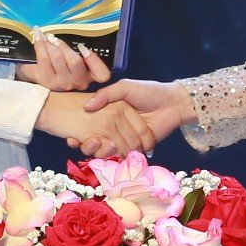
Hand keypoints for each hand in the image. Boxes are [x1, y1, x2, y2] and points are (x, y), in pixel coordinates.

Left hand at [14, 33, 110, 92]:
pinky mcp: (48, 82)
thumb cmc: (62, 61)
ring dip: (50, 44)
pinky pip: (44, 60)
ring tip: (46, 37)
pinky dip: (40, 46)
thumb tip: (82, 31)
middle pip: (75, 62)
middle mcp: (79, 82)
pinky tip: (39, 37)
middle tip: (54, 37)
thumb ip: (82, 48)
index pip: (102, 74)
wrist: (40, 73)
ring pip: (58, 59)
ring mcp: (64, 84)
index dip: (94, 60)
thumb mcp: (76, 55)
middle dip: (63, 46)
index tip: (81, 47)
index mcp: (91, 76)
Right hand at [74, 79, 196, 156]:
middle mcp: (118, 128)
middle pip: (97, 142)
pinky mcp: (137, 149)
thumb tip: (87, 106)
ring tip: (91, 144)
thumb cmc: (149, 91)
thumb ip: (106, 95)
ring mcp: (126, 139)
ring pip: (106, 151)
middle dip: (88, 144)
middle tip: (81, 142)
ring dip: (96, 151)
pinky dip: (111, 158)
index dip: (81, 132)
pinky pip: (121, 156)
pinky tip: (104, 152)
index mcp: (113, 114)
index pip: (92, 126)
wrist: (173, 102)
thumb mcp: (125, 87)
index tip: (72, 135)